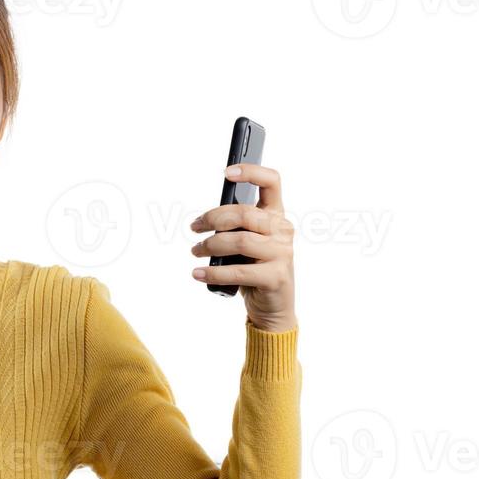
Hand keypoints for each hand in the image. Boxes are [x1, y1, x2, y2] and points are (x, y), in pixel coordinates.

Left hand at [189, 163, 296, 331]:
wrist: (272, 306)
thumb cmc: (254, 268)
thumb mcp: (246, 242)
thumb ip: (236, 226)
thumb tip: (205, 220)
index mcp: (276, 215)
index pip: (272, 182)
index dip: (251, 172)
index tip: (227, 172)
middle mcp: (283, 230)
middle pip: (245, 213)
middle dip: (213, 218)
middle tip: (195, 228)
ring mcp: (282, 253)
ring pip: (239, 240)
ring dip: (210, 245)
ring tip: (196, 251)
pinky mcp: (276, 277)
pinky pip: (238, 271)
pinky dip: (213, 272)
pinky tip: (198, 273)